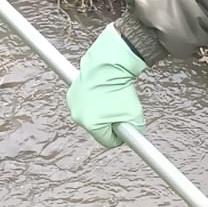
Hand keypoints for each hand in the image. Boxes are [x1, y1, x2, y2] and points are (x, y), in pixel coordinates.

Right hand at [67, 24, 147, 147]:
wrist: (109, 64)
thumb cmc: (120, 89)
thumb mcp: (134, 116)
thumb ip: (135, 132)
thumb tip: (134, 138)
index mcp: (91, 125)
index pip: (108, 141)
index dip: (120, 136)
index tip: (127, 129)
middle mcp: (78, 116)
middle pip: (98, 128)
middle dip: (110, 123)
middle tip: (121, 111)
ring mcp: (73, 103)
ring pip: (92, 116)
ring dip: (103, 112)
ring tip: (112, 98)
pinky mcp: (72, 91)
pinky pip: (87, 103)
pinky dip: (95, 100)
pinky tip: (104, 92)